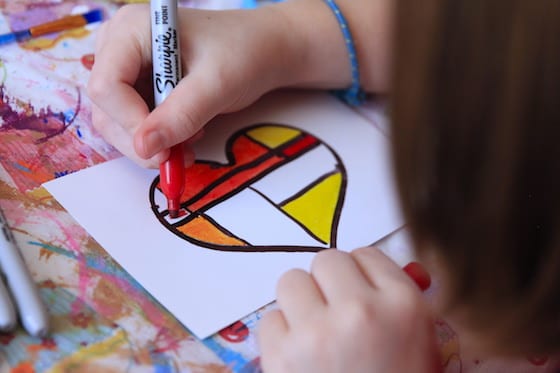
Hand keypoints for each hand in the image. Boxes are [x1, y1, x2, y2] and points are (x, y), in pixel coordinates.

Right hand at [87, 4, 300, 167]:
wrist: (262, 50)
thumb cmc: (243, 53)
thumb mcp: (216, 84)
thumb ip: (181, 115)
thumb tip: (144, 149)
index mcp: (131, 29)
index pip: (107, 86)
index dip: (131, 123)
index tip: (163, 151)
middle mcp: (119, 45)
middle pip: (107, 108)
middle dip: (141, 139)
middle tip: (180, 154)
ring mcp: (127, 67)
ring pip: (117, 122)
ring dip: (152, 143)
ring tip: (191, 139)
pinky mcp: (139, 86)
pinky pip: (135, 122)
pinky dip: (159, 137)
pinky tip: (188, 134)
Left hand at [258, 247, 439, 372]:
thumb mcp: (420, 346)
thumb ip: (402, 301)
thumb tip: (392, 267)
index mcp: (403, 305)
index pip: (366, 254)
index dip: (361, 277)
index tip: (360, 297)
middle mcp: (360, 310)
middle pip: (326, 261)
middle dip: (329, 285)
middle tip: (335, 313)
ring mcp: (317, 331)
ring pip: (291, 280)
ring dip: (300, 303)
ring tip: (314, 333)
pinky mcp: (281, 355)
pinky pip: (269, 319)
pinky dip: (280, 335)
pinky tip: (298, 358)